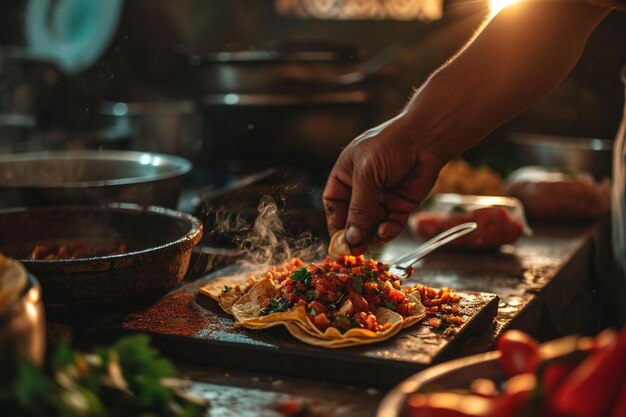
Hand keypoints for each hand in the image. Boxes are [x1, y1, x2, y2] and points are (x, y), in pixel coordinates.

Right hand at [322, 113, 445, 254]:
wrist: (425, 138)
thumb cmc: (389, 146)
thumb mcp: (366, 175)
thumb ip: (359, 208)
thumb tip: (351, 239)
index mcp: (345, 176)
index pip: (333, 205)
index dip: (334, 223)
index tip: (337, 241)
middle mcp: (361, 189)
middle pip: (352, 219)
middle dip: (353, 235)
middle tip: (354, 251)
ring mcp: (381, 198)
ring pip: (371, 226)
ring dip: (370, 235)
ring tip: (371, 242)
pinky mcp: (400, 205)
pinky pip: (390, 225)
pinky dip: (387, 231)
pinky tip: (386, 231)